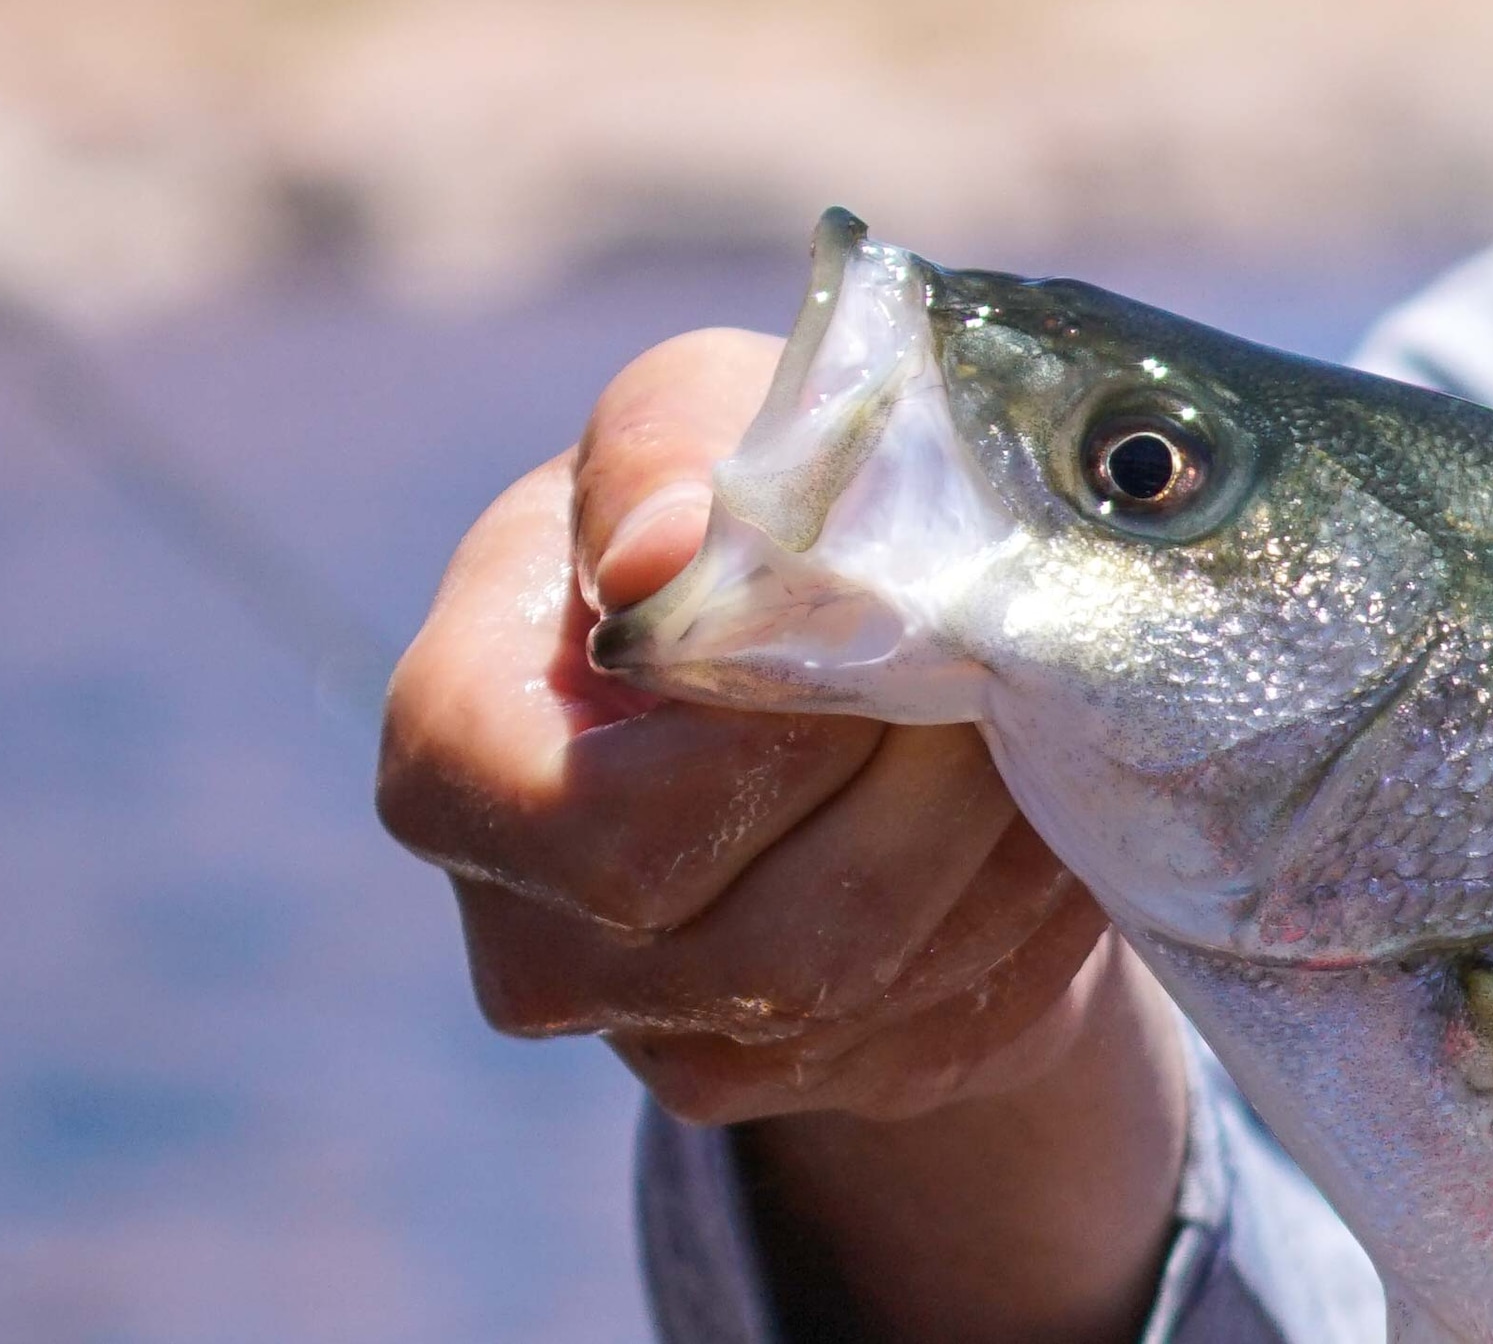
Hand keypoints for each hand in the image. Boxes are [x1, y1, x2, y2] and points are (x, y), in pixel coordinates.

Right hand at [377, 329, 1187, 1343]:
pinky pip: (932, 1024)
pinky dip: (1019, 906)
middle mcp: (528, 932)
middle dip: (921, 784)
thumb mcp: (703, 417)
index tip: (883, 623)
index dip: (776, 745)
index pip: (610, 832)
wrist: (833, 638)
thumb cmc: (738, 501)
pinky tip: (1034, 796)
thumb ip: (670, 452)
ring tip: (1038, 710)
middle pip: (759, 938)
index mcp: (455, 755)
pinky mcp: (778, 1075)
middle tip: (1010, 659)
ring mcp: (647, 1030)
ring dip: (990, 843)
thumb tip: (664, 548)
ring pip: (862, 988)